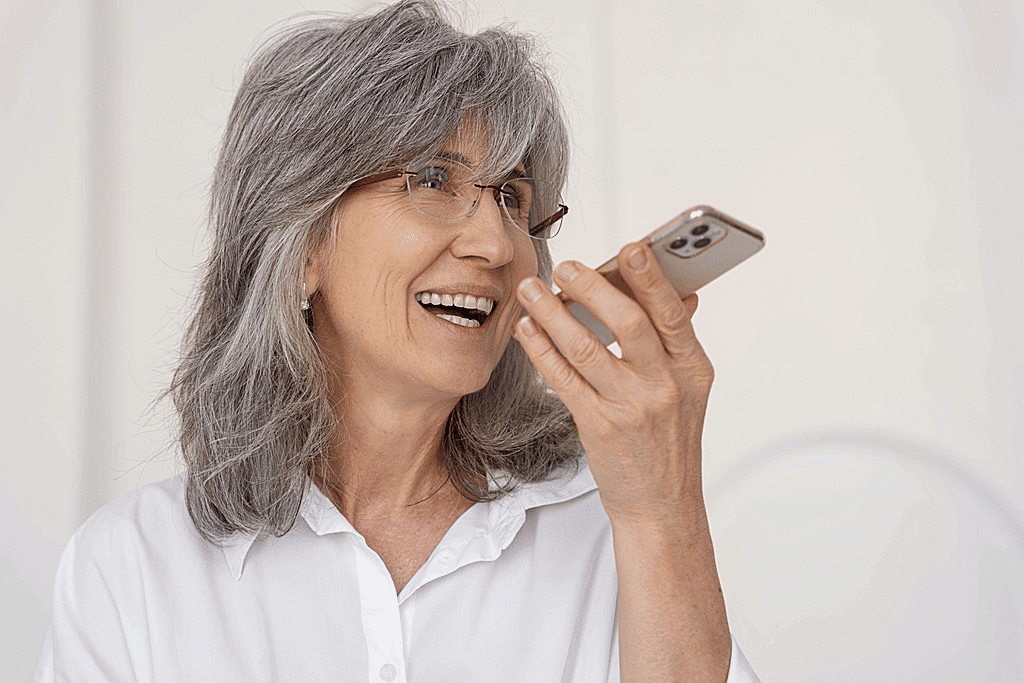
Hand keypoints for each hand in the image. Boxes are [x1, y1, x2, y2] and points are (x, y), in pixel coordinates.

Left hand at [514, 242, 713, 524]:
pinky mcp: (598, 426)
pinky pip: (563, 378)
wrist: (661, 505)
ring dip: (553, 313)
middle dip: (593, 288)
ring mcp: (631, 407)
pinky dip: (541, 349)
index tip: (628, 248)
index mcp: (693, 368)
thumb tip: (677, 289)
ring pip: (586, 347)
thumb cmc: (669, 441)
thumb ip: (676, 341)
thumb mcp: (688, 389)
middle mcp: (665, 385)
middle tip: (566, 267)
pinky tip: (527, 329)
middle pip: (628, 323)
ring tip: (532, 290)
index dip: (651, 278)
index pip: (672, 312)